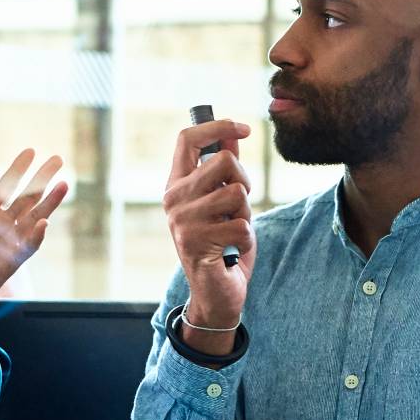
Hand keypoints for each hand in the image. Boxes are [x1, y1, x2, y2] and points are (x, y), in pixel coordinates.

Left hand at [0, 150, 69, 319]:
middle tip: (58, 160)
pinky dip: (37, 236)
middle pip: (27, 198)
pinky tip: (45, 222)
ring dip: (49, 203)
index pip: (6, 187)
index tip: (30, 152)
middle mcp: (2, 224)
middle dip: (42, 179)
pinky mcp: (12, 260)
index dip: (17, 170)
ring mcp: (10, 241)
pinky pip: (29, 246)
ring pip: (35, 217)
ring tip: (64, 185)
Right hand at [164, 119, 256, 328]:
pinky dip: (247, 239)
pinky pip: (243, 225)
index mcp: (176, 184)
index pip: (187, 139)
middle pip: (224, 160)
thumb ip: (225, 170)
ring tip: (232, 232)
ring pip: (236, 193)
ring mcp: (182, 221)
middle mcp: (173, 199)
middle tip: (238, 208)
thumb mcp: (224, 202)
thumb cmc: (222, 244)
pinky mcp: (197, 243)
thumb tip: (235, 132)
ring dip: (245, 214)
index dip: (217, 125)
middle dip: (244, 181)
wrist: (215, 294)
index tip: (245, 127)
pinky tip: (232, 251)